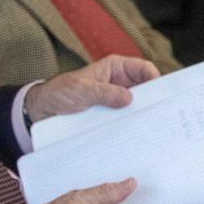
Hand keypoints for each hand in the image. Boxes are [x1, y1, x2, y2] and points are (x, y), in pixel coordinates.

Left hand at [22, 55, 159, 122]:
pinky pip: (126, 118)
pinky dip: (131, 125)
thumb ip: (103, 93)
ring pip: (138, 106)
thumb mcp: (80, 90)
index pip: (144, 69)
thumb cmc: (58, 93)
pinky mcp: (111, 114)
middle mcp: (119, 82)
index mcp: (115, 68)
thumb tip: (129, 99)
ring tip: (151, 128)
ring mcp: (116, 99)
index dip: (156, 80)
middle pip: (146, 89)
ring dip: (142, 115)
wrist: (41, 111)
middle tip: (162, 115)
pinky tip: (136, 135)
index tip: (162, 96)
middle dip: (153, 101)